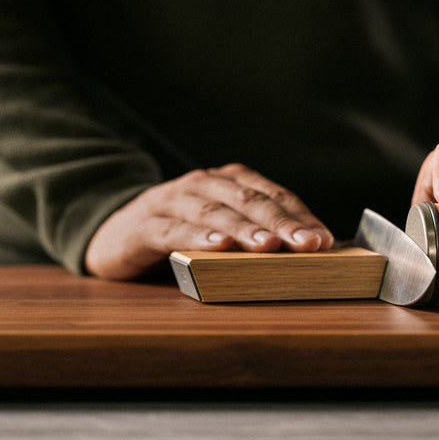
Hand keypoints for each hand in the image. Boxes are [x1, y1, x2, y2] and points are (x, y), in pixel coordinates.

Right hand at [84, 163, 334, 280]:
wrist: (114, 236)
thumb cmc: (180, 235)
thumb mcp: (221, 231)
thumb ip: (256, 237)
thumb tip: (310, 258)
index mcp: (228, 181)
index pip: (272, 195)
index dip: (300, 216)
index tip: (325, 240)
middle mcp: (203, 184)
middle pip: (248, 200)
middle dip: (281, 222)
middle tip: (307, 243)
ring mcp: (172, 201)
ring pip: (213, 212)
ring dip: (243, 229)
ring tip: (268, 246)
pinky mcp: (145, 226)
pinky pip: (173, 230)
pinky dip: (196, 238)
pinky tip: (216, 248)